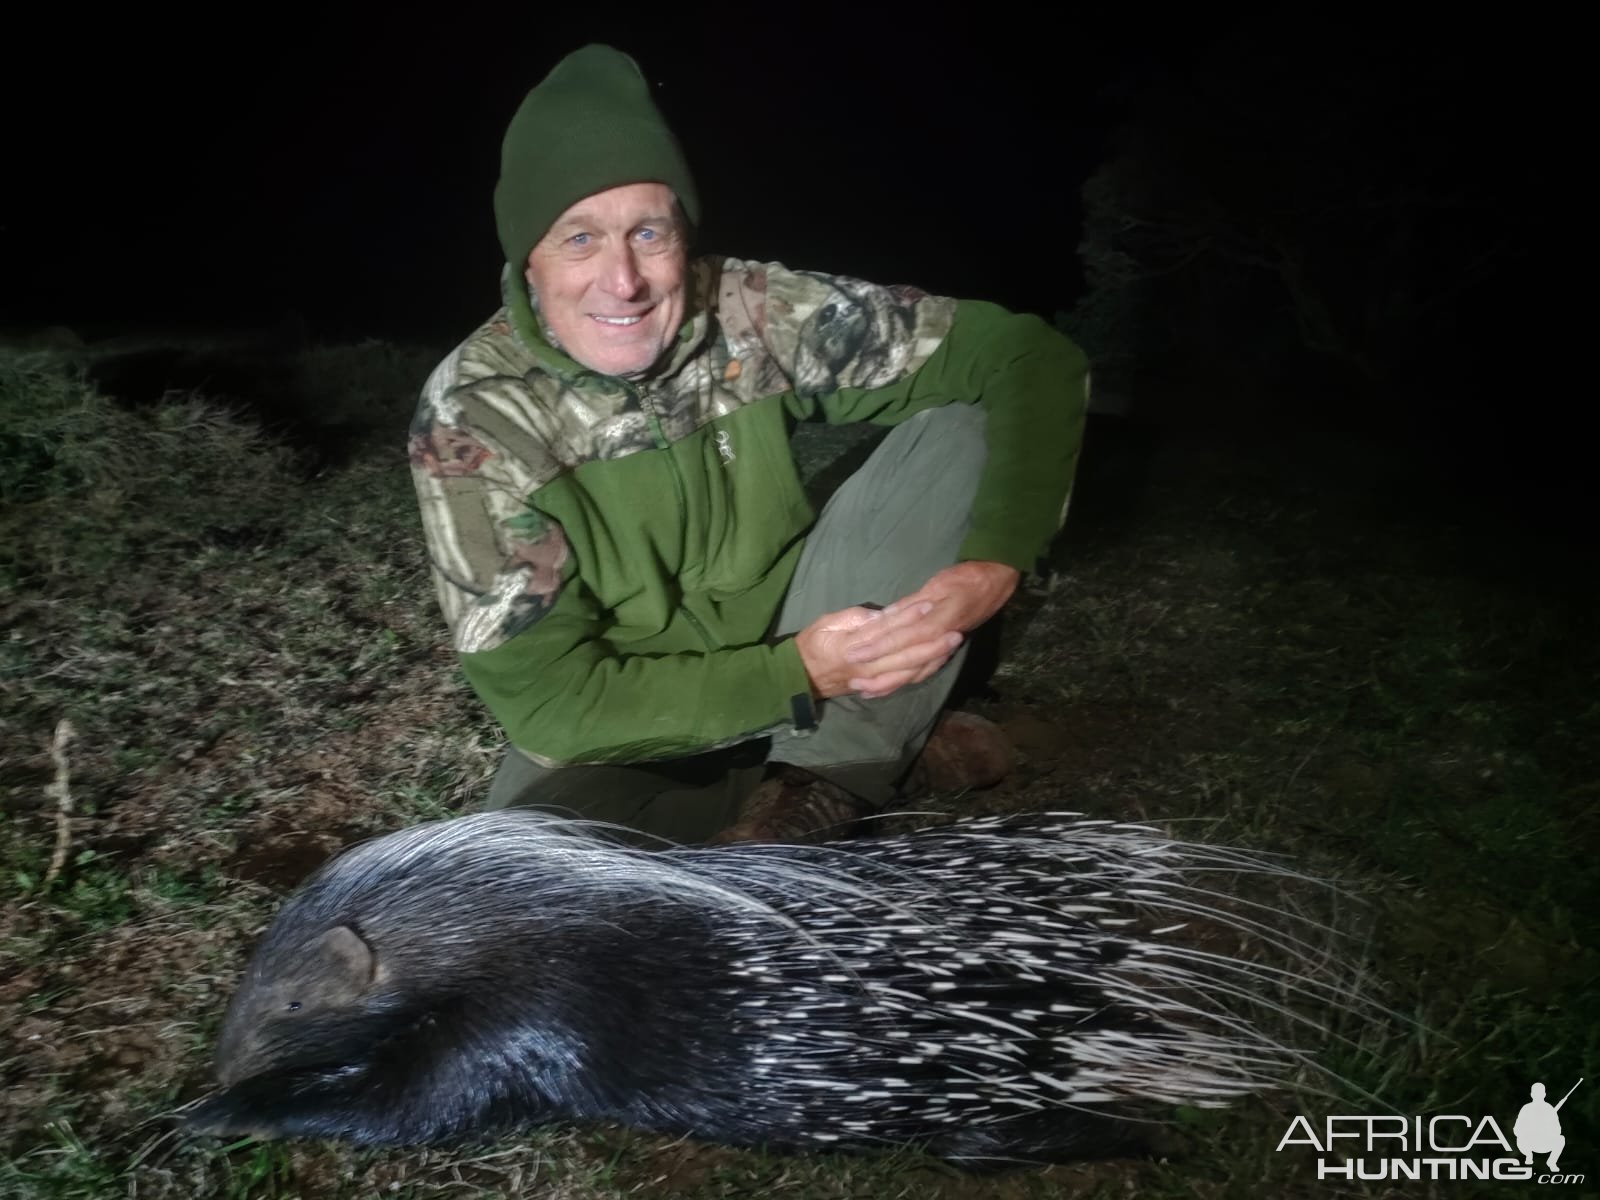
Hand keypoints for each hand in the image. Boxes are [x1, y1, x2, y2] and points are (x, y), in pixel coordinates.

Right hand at [794, 603, 958, 700]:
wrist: (798, 676)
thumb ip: (855, 619)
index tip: (929, 605)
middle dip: (931, 644)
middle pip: (904, 655)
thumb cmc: (812, 643)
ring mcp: (871, 680)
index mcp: (853, 646)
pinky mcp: (874, 687)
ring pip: (907, 671)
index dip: (908, 618)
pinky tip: (935, 664)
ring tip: (951, 647)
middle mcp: (866, 666)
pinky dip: (920, 674)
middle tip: (955, 632)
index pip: (886, 630)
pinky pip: (901, 683)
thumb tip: (881, 616)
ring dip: (931, 660)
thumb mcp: (828, 623)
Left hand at [841, 561, 1020, 699]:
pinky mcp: (946, 652)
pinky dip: (906, 682)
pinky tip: (890, 686)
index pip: (901, 639)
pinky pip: (924, 672)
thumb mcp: (937, 584)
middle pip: (906, 665)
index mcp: (937, 623)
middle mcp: (940, 642)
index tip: (854, 653)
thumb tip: (885, 617)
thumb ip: (911, 604)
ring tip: (865, 691)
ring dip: (890, 684)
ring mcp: (945, 650)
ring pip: (915, 674)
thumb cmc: (965, 578)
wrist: (996, 582)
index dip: (876, 647)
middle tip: (853, 683)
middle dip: (878, 675)